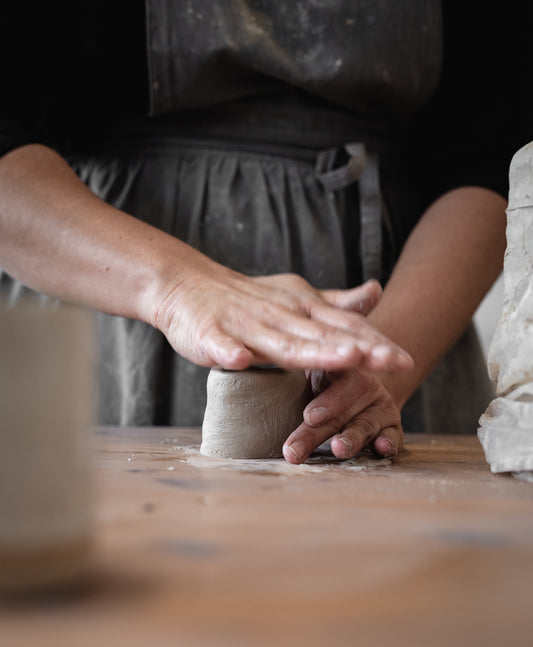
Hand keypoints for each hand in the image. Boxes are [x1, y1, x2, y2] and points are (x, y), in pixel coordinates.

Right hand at [154, 255, 412, 374]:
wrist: (186, 286)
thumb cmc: (246, 299)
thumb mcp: (295, 298)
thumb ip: (334, 303)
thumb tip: (376, 292)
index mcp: (299, 309)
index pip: (342, 328)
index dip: (374, 343)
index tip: (405, 359)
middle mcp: (278, 316)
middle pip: (322, 337)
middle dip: (358, 350)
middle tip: (392, 361)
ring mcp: (243, 326)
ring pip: (281, 342)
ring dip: (311, 351)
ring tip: (344, 358)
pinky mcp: (209, 335)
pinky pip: (219, 345)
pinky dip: (228, 352)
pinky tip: (239, 360)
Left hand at [282, 368, 402, 463]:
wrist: (357, 382)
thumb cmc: (319, 378)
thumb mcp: (305, 367)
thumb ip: (284, 364)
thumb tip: (238, 360)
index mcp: (337, 365)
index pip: (333, 379)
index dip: (326, 399)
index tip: (309, 416)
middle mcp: (363, 383)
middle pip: (342, 408)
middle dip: (319, 432)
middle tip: (298, 449)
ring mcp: (379, 405)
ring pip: (366, 422)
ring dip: (354, 438)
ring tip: (339, 449)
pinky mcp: (391, 425)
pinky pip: (394, 434)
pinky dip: (390, 442)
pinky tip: (383, 448)